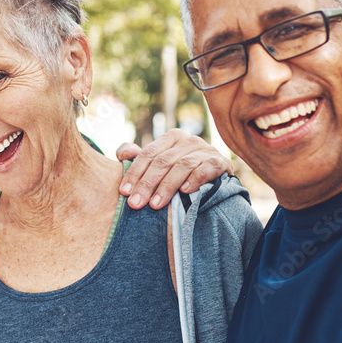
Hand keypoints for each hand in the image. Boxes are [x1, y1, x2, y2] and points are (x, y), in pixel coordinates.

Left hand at [116, 128, 232, 209]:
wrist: (218, 177)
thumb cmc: (182, 171)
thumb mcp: (161, 162)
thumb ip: (140, 158)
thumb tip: (121, 153)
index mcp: (171, 138)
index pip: (148, 154)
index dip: (134, 172)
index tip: (124, 192)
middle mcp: (188, 140)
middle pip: (163, 161)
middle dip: (147, 184)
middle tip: (136, 203)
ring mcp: (205, 150)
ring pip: (182, 166)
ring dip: (167, 186)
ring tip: (155, 205)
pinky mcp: (220, 162)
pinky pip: (206, 169)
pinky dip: (195, 179)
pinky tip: (185, 192)